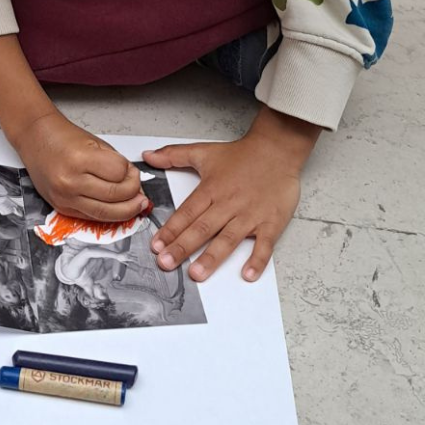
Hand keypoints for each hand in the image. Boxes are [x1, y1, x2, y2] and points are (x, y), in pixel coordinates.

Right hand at [13, 111, 148, 222]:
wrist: (35, 138)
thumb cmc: (63, 137)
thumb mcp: (96, 143)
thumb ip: (116, 164)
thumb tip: (136, 186)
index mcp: (80, 159)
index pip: (119, 173)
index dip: (132, 173)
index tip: (132, 170)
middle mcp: (70, 181)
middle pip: (115, 197)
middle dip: (134, 194)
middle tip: (139, 190)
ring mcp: (65, 198)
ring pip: (106, 214)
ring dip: (126, 210)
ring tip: (135, 203)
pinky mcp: (62, 209)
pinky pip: (92, 218)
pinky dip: (108, 214)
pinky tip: (115, 207)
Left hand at [142, 107, 318, 281]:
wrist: (277, 150)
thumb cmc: (241, 154)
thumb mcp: (203, 151)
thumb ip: (173, 155)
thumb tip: (147, 156)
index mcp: (211, 189)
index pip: (186, 213)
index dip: (170, 230)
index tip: (156, 245)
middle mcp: (228, 204)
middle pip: (202, 228)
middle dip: (182, 247)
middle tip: (166, 263)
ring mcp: (250, 215)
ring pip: (228, 239)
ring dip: (212, 257)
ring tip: (197, 274)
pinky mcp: (271, 222)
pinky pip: (265, 244)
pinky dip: (257, 259)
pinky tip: (248, 274)